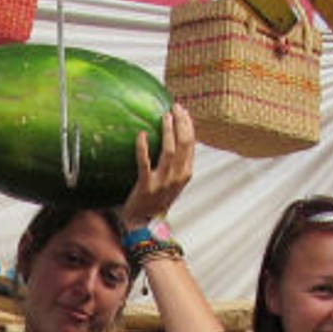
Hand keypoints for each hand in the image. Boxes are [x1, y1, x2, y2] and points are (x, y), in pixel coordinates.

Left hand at [121, 101, 194, 227]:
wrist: (144, 224)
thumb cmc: (157, 200)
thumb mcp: (173, 182)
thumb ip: (177, 163)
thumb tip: (175, 137)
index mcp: (185, 174)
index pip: (191, 145)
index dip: (188, 126)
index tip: (183, 111)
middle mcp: (176, 177)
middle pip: (183, 145)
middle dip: (181, 123)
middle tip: (175, 108)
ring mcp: (162, 182)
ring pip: (169, 152)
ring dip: (168, 131)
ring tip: (165, 116)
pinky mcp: (145, 186)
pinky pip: (144, 164)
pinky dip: (143, 148)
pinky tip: (141, 134)